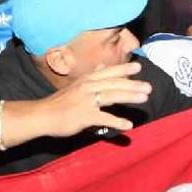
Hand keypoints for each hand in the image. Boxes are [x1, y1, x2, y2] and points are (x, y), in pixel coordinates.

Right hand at [37, 62, 151, 136]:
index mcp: (86, 80)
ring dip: (129, 96)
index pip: (108, 72)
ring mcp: (86, 101)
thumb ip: (91, 77)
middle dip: (132, 84)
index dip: (123, 70)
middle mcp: (87, 87)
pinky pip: (104, 118)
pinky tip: (128, 125)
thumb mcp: (75, 85)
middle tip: (149, 87)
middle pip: (113, 83)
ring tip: (144, 99)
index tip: (138, 68)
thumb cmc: (59, 102)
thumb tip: (102, 66)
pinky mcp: (84, 116)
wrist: (42, 115)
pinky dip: (117, 121)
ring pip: (111, 96)